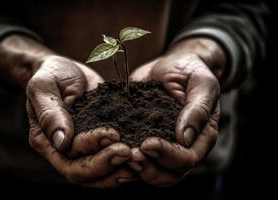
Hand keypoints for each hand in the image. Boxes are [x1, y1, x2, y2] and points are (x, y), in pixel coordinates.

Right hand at [0, 35, 135, 187]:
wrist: (67, 71)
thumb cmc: (51, 75)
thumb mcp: (44, 87)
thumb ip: (49, 113)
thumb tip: (62, 142)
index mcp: (47, 141)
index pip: (69, 157)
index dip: (91, 148)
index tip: (113, 134)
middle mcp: (65, 152)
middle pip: (85, 173)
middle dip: (108, 164)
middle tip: (129, 152)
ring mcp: (84, 150)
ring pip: (100, 174)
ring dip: (119, 170)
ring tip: (140, 161)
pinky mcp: (100, 144)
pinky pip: (111, 161)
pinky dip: (126, 163)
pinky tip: (143, 159)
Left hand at [129, 38, 224, 186]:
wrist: (172, 64)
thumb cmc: (190, 71)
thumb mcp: (201, 83)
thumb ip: (198, 109)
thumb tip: (184, 138)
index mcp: (201, 137)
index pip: (188, 158)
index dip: (168, 155)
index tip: (147, 144)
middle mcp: (183, 147)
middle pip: (170, 174)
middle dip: (150, 168)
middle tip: (131, 156)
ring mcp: (164, 146)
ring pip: (153, 172)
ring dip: (137, 169)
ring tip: (120, 156)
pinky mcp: (145, 139)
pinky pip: (138, 158)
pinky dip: (125, 160)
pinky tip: (111, 153)